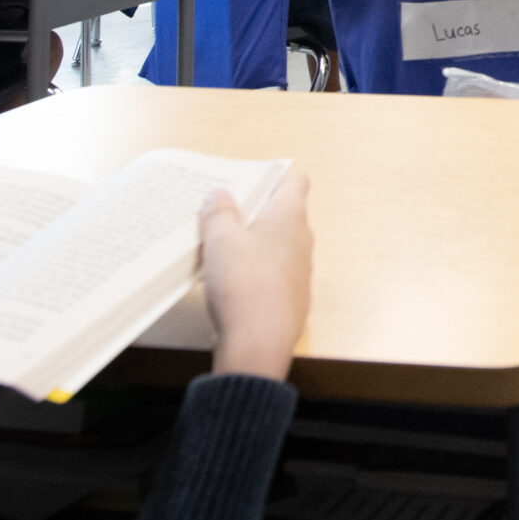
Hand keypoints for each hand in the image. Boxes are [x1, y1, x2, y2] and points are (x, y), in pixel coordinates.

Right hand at [201, 172, 311, 380]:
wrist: (258, 342)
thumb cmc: (243, 284)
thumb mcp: (219, 239)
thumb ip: (218, 211)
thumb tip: (220, 194)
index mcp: (290, 216)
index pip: (295, 182)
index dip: (273, 177)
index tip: (246, 180)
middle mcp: (301, 240)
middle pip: (281, 213)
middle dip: (253, 210)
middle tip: (221, 212)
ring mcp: (299, 271)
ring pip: (275, 245)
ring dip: (250, 243)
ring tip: (217, 246)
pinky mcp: (289, 297)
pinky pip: (271, 274)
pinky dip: (253, 271)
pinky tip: (226, 281)